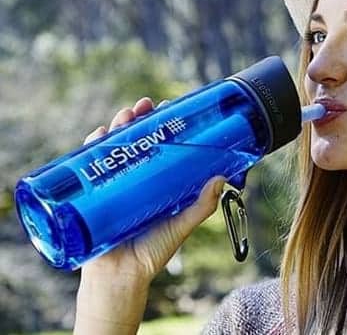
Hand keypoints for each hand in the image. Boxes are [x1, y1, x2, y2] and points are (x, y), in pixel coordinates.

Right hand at [81, 96, 225, 284]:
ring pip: (113, 147)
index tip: (169, 108)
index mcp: (156, 182)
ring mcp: (113, 183)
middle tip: (145, 106)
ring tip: (126, 115)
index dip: (162, 126)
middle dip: (138, 119)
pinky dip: (92, 147)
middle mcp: (134, 178)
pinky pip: (88, 165)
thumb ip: (201, 205)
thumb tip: (221, 178)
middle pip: (135, 140)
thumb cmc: (152, 253)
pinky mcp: (92, 193)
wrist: (119, 278)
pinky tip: (99, 135)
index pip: (159, 146)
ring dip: (117, 126)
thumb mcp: (181, 225)